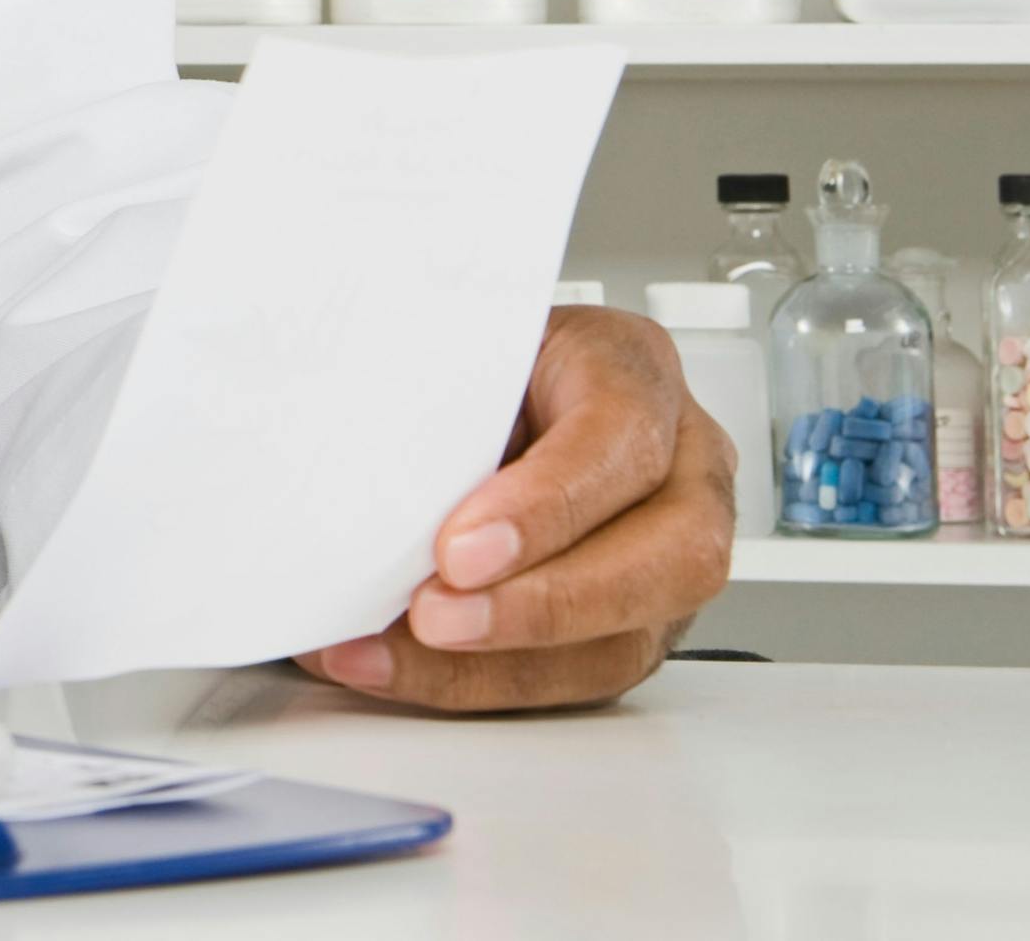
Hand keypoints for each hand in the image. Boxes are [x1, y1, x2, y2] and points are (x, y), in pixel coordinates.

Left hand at [295, 305, 734, 712]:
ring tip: (399, 652)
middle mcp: (678, 465)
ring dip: (503, 661)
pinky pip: (578, 679)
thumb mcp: (454, 347)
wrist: (473, 393)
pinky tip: (402, 668)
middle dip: (546, 603)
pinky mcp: (631, 624)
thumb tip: (350, 468)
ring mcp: (667, 552)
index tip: (459, 548)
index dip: (549, 503)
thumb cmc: (473, 364)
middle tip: (436, 616)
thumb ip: (430, 402)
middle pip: (673, 553)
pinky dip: (481, 683)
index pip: (624, 436)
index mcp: (632, 368)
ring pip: (630, 637)